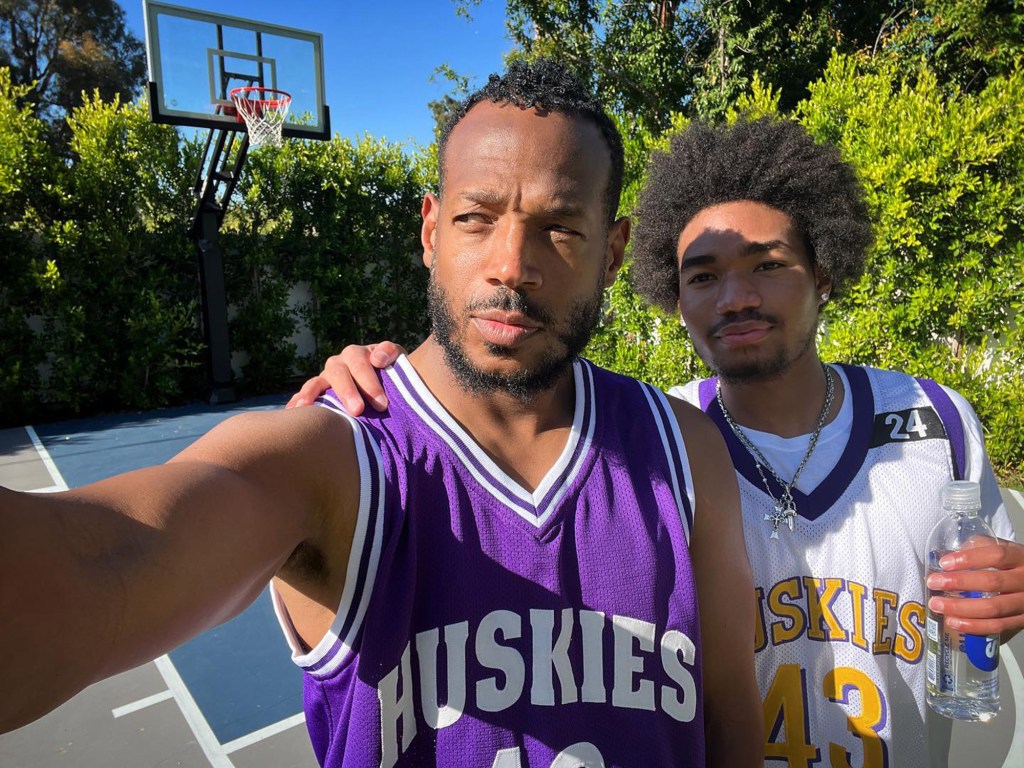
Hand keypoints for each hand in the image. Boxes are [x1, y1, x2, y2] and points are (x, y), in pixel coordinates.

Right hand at [286, 341, 404, 413]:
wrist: (385, 382)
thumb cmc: (391, 372)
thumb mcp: (397, 358)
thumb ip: (391, 352)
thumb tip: (378, 359)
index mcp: (357, 354)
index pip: (361, 365)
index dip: (370, 383)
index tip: (382, 404)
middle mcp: (338, 363)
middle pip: (338, 373)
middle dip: (347, 392)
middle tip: (358, 411)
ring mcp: (325, 377)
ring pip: (316, 383)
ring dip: (311, 394)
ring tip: (306, 407)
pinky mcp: (317, 391)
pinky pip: (304, 394)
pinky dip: (297, 401)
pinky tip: (292, 411)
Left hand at [926, 538, 1023, 637]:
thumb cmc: (1009, 563)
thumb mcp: (1000, 547)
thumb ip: (977, 547)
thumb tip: (949, 557)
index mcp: (1020, 557)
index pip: (996, 555)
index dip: (969, 559)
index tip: (944, 563)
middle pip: (992, 582)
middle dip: (958, 583)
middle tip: (933, 582)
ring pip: (993, 608)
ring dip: (961, 608)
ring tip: (937, 605)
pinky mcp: (1022, 621)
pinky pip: (998, 627)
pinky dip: (974, 626)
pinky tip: (953, 622)